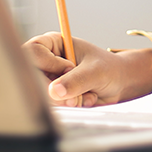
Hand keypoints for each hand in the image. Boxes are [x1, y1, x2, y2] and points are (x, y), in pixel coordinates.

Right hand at [22, 33, 151, 106]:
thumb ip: (77, 79)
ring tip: (84, 95)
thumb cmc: (109, 68)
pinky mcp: (53, 96)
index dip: (47, 62)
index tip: (68, 67)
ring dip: (65, 100)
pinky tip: (83, 100)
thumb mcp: (96, 71)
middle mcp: (47, 63)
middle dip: (55, 90)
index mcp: (53, 44)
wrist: (119, 84)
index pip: (32, 51)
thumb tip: (55, 91)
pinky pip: (51, 106)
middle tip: (75, 93)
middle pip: (32, 76)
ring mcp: (49, 80)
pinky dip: (69, 106)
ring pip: (41, 94)